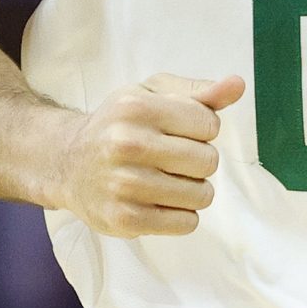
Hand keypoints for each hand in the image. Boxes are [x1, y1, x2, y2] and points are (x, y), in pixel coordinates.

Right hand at [60, 73, 244, 237]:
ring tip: (168, 180)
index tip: (180, 132)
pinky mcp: (124, 219)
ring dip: (193, 190)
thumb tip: (238, 84)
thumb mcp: (152, 95)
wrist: (67, 163)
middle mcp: (127, 144)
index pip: (210, 125)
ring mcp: (124, 185)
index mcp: (137, 108)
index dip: (202, 130)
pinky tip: (160, 202)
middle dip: (199, 160)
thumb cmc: (120, 124)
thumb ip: (199, 91)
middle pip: (208, 161)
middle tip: (173, 159)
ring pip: (201, 195)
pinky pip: (186, 223)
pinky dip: (182, 215)